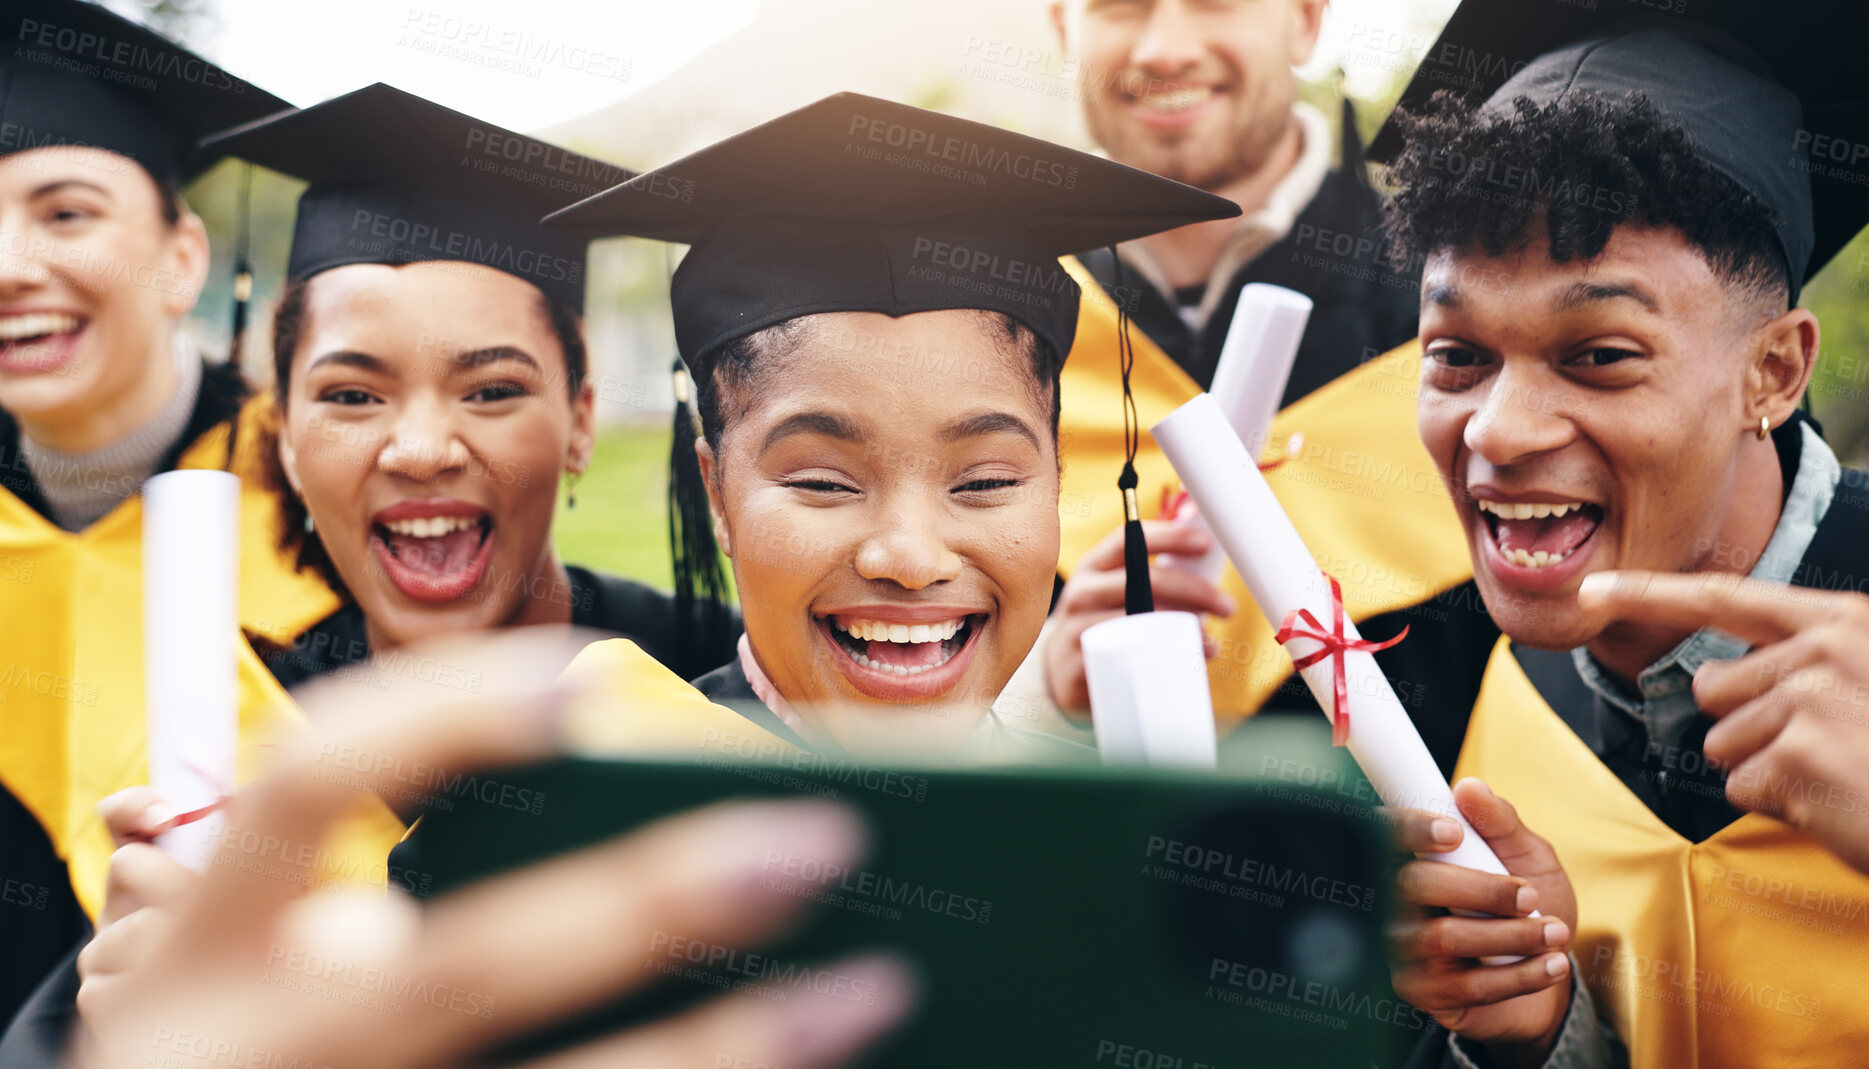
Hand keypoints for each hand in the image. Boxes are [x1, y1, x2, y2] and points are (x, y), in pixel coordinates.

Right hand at [76, 629, 915, 1068]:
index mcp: (199, 960)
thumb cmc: (238, 1063)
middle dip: (655, 901)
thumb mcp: (241, 997)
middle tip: (822, 837)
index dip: (440, 718)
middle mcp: (257, 1054)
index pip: (303, 785)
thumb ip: (353, 927)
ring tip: (873, 988)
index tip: (582, 683)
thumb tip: (647, 839)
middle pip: (473, 966)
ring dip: (730, 1044)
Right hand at [1045, 519, 1234, 713]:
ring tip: (1212, 642)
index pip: (1129, 540)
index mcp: (1093, 567)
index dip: (1169, 536)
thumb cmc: (1104, 623)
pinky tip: (1187, 663)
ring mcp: (1077, 630)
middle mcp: (1082, 593)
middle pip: (1145, 581)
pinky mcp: (1082, 667)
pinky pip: (1130, 660)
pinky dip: (1166, 661)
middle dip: (1194, 590)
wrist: (1060, 672)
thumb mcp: (1114, 592)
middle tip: (1226, 606)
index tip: (1206, 543)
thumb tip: (1206, 554)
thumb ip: (1150, 575)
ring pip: (1140, 623)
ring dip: (1184, 629)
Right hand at [1386, 779, 1575, 1066]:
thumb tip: (1470, 788)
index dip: (1409, 828)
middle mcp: (1393, 900)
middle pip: (1414, 885)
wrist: (1543, 980)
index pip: (1384, 834)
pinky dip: (1519, 975)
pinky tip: (1550, 964)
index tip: (1452, 832)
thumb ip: (1502, 823)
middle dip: (1482, 890)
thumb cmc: (1527, 910)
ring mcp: (1402, 948)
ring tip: (1554, 932)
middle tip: (1530, 897)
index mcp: (1412, 857)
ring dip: (1511, 936)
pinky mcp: (1421, 991)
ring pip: (1444, 938)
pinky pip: (1465, 984)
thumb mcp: (1528, 857)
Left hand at [1581, 570, 1868, 874]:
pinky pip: (1743, 787)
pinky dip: (1782, 804)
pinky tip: (1834, 802)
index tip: (1591, 588)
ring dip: (1768, 770)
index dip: (1650, 592)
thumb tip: (1719, 680)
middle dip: (1748, 726)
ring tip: (1836, 774)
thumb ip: (1803, 664)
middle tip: (1821, 747)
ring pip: (1724, 743)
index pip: (1726, 598)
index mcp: (1843, 622)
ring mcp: (1812, 701)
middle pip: (1714, 689)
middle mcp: (1825, 651)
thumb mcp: (1868, 680)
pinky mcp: (1801, 756)